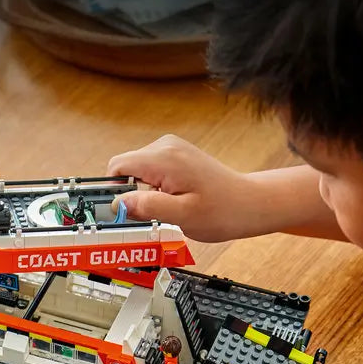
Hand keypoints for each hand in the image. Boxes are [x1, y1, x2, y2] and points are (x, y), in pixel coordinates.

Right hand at [107, 135, 255, 241]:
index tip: (121, 212)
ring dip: (141, 194)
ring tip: (166, 208)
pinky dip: (151, 189)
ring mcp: (171, 149)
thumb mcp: (182, 216)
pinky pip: (147, 172)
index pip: (116, 168)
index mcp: (164, 159)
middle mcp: (165, 147)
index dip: (113, 192)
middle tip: (150, 215)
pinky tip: (170, 201)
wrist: (249, 203)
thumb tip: (118, 204)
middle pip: (124, 170)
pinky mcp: (174, 156)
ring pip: (134, 172)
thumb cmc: (222, 211)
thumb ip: (147, 207)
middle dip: (129, 195)